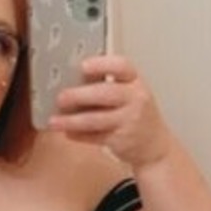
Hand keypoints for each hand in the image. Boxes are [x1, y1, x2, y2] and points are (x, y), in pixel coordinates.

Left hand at [49, 55, 173, 171]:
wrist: (155, 146)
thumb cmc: (136, 115)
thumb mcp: (130, 94)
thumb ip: (107, 86)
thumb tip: (71, 82)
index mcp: (135, 82)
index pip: (122, 66)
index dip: (102, 64)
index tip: (83, 66)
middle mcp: (135, 99)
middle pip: (106, 93)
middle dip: (80, 95)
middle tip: (61, 97)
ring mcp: (130, 121)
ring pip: (97, 119)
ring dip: (73, 121)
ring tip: (55, 121)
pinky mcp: (122, 140)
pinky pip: (96, 137)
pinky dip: (79, 135)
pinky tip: (67, 133)